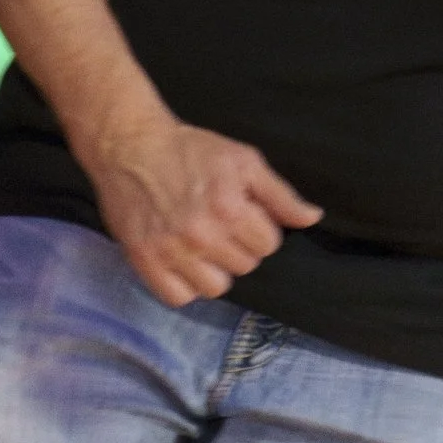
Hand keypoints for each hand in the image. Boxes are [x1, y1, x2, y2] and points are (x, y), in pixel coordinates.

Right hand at [86, 120, 320, 306]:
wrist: (129, 145)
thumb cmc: (189, 150)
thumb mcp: (242, 160)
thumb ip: (280, 194)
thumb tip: (312, 218)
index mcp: (230, 208)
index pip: (268, 245)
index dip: (259, 229)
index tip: (241, 215)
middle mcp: (201, 234)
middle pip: (244, 267)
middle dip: (237, 246)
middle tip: (218, 225)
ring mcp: (171, 251)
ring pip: (215, 288)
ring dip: (214, 270)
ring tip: (201, 246)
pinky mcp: (144, 261)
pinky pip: (178, 297)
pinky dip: (184, 285)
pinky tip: (182, 262)